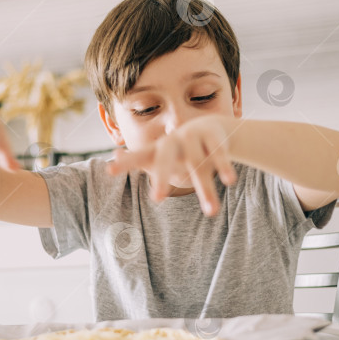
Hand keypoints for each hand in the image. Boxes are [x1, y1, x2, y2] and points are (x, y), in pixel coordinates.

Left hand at [106, 116, 237, 215]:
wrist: (211, 128)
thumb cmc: (179, 149)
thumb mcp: (160, 155)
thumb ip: (138, 159)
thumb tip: (114, 156)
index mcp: (158, 149)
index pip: (139, 156)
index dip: (125, 163)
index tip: (109, 171)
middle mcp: (173, 142)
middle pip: (165, 159)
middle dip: (161, 177)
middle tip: (157, 199)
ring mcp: (193, 137)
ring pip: (198, 164)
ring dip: (205, 188)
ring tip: (211, 212)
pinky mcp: (214, 136)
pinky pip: (219, 154)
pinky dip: (223, 167)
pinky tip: (229, 180)